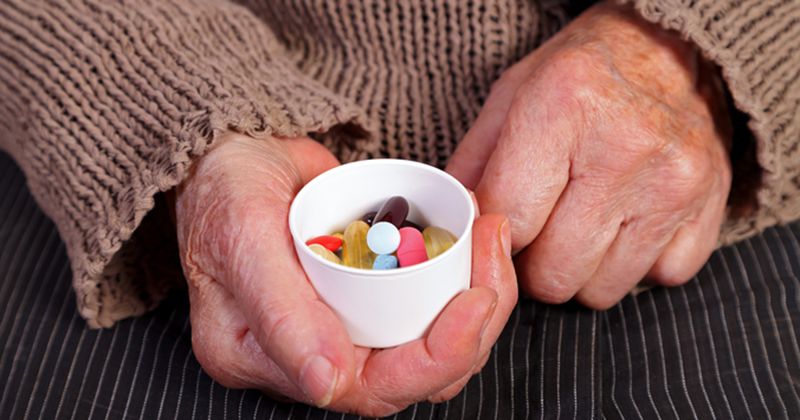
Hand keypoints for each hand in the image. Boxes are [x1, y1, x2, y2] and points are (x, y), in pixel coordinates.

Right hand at [175, 133, 517, 415]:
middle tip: (493, 251)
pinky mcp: (367, 290)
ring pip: (429, 338)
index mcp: (269, 359)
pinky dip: (459, 272)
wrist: (233, 148)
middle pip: (413, 370)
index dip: (436, 358)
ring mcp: (342, 321)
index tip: (476, 299)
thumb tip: (327, 386)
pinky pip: (425, 299)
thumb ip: (281, 315)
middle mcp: (310, 351)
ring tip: (490, 236)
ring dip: (475, 298)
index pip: (369, 389)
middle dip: (472, 324)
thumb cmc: (222, 189)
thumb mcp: (243, 240)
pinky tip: (474, 233)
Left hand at [446, 1, 731, 308]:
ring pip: (601, 291)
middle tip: (539, 229)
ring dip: (581, 269)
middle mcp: (626, 147)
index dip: (494, 234)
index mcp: (563, 106)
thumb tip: (453, 233)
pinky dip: (635, 264)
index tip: (499, 224)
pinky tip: (627, 222)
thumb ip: (472, 167)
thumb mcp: (510, 97)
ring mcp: (675, 183)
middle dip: (533, 263)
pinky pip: (657, 280)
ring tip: (583, 222)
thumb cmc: (580, 75)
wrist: (670, 48)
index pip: (509, 222)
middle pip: (553, 273)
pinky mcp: (709, 207)